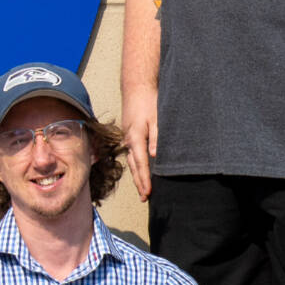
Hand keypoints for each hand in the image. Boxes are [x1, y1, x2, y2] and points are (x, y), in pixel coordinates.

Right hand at [122, 83, 158, 200]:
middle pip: (134, 166)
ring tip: (142, 189)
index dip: (145, 180)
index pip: (141, 164)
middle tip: (144, 198)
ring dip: (137, 176)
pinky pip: (131, 154)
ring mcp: (127, 137)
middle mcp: (128, 140)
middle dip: (139, 183)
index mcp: (135, 137)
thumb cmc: (148, 100)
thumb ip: (157, 138)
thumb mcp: (157, 118)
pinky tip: (139, 170)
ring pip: (131, 161)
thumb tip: (155, 156)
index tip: (148, 193)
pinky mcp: (129, 134)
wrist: (136, 86)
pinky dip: (135, 165)